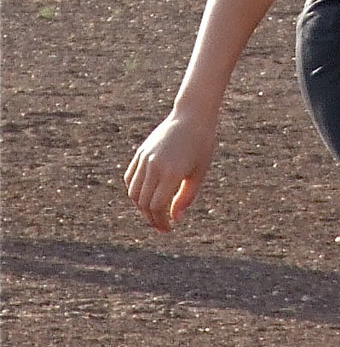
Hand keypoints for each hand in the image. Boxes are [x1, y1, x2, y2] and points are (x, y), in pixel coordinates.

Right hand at [124, 110, 216, 232]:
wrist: (192, 118)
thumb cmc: (202, 146)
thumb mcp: (199, 174)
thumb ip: (186, 197)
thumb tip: (175, 218)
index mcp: (171, 172)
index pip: (157, 206)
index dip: (161, 221)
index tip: (168, 229)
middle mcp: (154, 166)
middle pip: (143, 202)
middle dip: (151, 218)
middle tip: (162, 226)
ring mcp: (144, 159)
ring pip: (134, 192)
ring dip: (142, 207)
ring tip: (155, 213)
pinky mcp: (139, 153)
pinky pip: (130, 178)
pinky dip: (135, 191)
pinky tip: (146, 197)